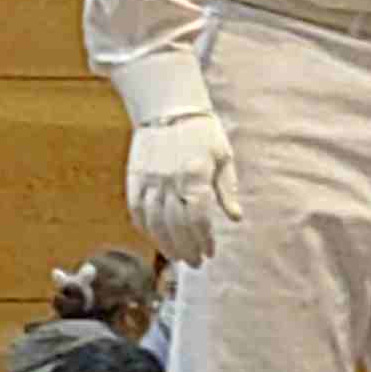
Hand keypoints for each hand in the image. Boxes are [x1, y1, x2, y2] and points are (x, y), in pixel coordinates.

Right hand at [127, 111, 236, 264]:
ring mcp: (148, 180)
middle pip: (175, 225)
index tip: (210, 252)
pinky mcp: (134, 178)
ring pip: (153, 221)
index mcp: (194, 175)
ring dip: (165, 243)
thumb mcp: (223, 157)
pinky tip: (156, 239)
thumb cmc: (202, 133)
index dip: (203, 239)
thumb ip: (227, 190)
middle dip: (186, 248)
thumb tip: (236, 218)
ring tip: (177, 257)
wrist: (168, 109)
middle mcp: (169, 180)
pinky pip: (137, 210)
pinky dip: (145, 228)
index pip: (197, 217)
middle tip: (195, 263)